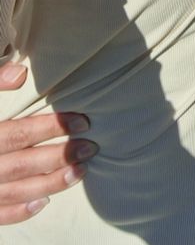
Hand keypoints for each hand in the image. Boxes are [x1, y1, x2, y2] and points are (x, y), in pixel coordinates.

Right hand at [0, 62, 97, 224]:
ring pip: (13, 191)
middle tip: (90, 147)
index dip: (52, 128)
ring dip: (49, 184)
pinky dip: (18, 212)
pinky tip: (41, 204)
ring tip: (79, 173)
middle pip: (21, 164)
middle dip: (59, 156)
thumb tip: (21, 74)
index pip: (18, 132)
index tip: (81, 120)